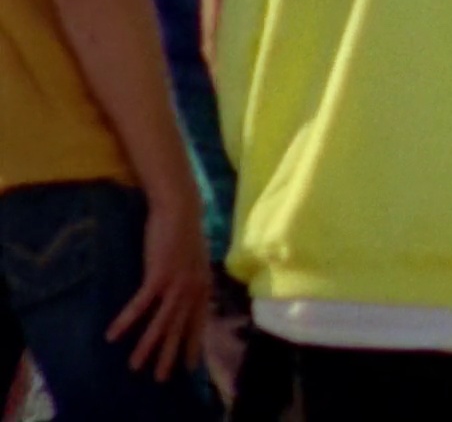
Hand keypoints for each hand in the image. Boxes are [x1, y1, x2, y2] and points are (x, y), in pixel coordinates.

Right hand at [105, 198, 210, 379]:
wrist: (180, 208)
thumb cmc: (184, 230)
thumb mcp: (195, 260)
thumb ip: (194, 277)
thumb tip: (191, 288)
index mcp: (203, 286)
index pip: (198, 322)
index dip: (193, 344)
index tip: (189, 365)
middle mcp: (193, 289)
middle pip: (179, 329)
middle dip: (170, 355)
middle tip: (162, 378)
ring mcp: (177, 284)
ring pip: (161, 323)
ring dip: (147, 346)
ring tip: (135, 365)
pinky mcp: (159, 276)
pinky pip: (141, 305)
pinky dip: (127, 321)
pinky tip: (113, 335)